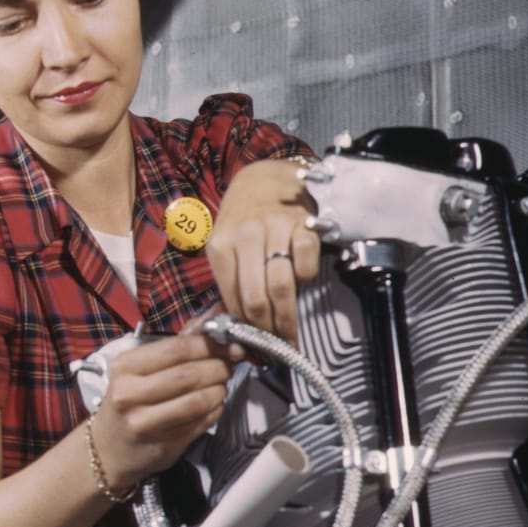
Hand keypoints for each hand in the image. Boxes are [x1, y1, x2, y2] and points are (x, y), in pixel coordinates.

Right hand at [90, 332, 233, 492]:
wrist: (110, 448)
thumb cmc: (129, 402)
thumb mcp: (136, 371)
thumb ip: (173, 352)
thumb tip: (216, 335)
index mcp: (124, 367)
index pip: (176, 349)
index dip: (208, 345)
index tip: (226, 345)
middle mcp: (130, 394)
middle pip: (189, 374)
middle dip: (218, 367)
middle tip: (227, 366)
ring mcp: (145, 423)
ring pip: (198, 400)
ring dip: (219, 390)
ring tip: (221, 386)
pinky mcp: (163, 444)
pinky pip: (202, 422)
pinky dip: (216, 410)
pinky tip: (214, 405)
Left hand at [206, 159, 321, 339]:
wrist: (265, 179)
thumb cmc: (242, 220)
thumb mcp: (224, 245)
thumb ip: (229, 282)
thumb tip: (235, 329)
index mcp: (221, 245)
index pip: (232, 297)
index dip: (244, 327)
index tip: (253, 345)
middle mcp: (247, 235)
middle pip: (258, 297)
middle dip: (267, 329)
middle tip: (274, 347)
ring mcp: (277, 229)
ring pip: (282, 286)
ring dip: (287, 316)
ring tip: (289, 334)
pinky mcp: (305, 226)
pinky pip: (307, 266)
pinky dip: (305, 280)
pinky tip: (301, 283)